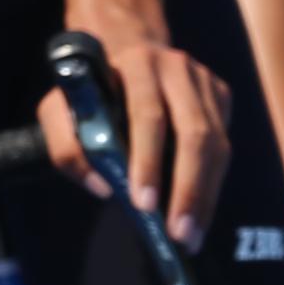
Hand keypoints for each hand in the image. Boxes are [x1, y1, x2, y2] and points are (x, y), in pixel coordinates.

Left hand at [38, 27, 229, 247]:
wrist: (125, 48)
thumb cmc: (89, 91)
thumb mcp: (59, 109)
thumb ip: (66, 147)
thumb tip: (102, 188)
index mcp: (137, 65)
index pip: (148, 115)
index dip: (148, 160)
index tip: (144, 204)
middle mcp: (178, 68)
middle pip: (195, 133)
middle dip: (187, 188)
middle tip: (178, 233)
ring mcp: (205, 82)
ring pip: (217, 145)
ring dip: (205, 196)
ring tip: (191, 236)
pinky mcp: (220, 97)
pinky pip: (224, 146)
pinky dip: (212, 185)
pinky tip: (199, 213)